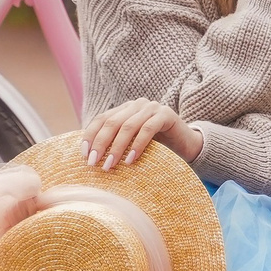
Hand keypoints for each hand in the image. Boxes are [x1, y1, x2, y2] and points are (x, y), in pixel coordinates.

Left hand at [81, 98, 202, 169]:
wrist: (186, 144)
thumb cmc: (156, 147)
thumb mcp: (131, 144)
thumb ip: (115, 143)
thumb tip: (88, 158)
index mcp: (125, 108)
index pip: (101, 118)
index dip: (90, 135)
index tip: (83, 154)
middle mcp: (136, 104)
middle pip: (112, 122)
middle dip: (100, 143)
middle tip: (93, 163)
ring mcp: (151, 107)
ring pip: (128, 126)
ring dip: (116, 147)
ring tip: (109, 165)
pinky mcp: (166, 115)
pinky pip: (147, 129)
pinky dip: (137, 145)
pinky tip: (130, 160)